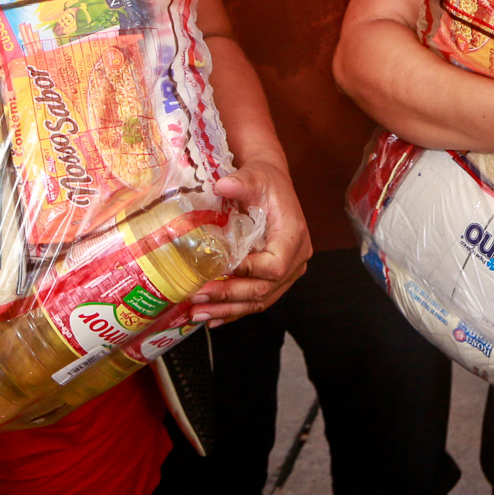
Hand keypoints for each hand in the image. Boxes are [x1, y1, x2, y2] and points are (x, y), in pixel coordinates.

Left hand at [189, 159, 310, 322]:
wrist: (272, 185)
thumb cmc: (266, 181)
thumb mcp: (255, 176)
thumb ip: (242, 182)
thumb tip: (223, 185)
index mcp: (294, 236)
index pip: (274, 266)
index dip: (248, 272)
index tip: (219, 271)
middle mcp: (296, 259)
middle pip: (264, 289)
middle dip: (229, 297)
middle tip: (197, 297)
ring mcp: (288, 272)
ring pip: (260, 301)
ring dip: (228, 310)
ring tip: (198, 314)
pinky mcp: (276, 278)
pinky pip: (257, 300)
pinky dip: (234, 311)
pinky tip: (213, 318)